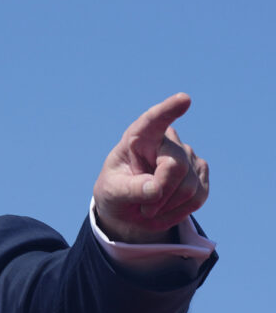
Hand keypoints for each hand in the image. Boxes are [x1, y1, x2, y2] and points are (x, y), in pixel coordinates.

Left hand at [93, 93, 208, 242]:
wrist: (130, 209)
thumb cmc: (115, 192)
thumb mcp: (111, 192)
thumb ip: (129, 190)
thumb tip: (156, 189)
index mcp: (139, 137)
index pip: (153, 121)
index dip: (168, 110)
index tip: (184, 99)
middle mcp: (167, 142)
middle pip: (175, 167)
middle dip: (159, 195)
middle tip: (143, 208)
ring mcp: (187, 156)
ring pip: (188, 188)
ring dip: (166, 207)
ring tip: (149, 207)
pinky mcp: (201, 173)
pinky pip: (197, 199)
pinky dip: (177, 212)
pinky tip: (164, 210)